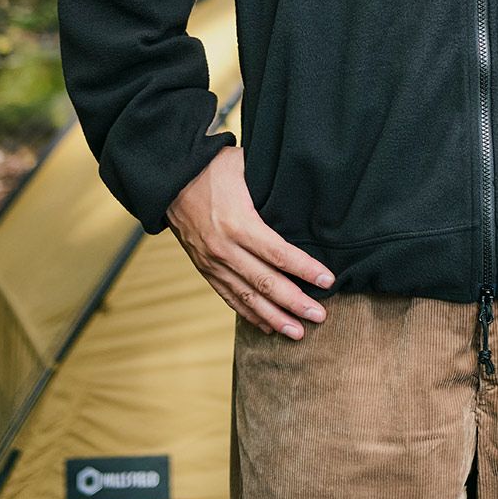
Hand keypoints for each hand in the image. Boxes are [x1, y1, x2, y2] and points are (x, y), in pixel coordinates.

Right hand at [166, 145, 334, 338]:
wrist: (169, 179)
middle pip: (266, 283)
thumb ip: (270, 180)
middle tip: (320, 317)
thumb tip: (301, 178)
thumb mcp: (242, 166)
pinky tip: (269, 326)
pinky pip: (230, 297)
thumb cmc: (211, 168)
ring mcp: (213, 263)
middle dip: (295, 302)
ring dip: (275, 317)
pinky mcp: (205, 269)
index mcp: (238, 223)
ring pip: (248, 297)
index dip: (305, 269)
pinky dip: (250, 314)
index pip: (279, 254)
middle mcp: (225, 249)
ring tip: (298, 332)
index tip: (328, 281)